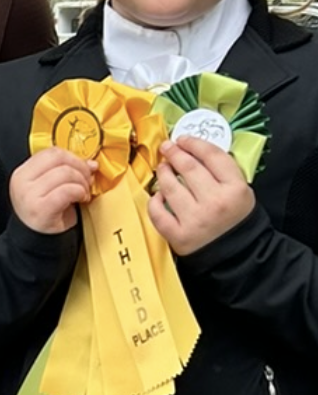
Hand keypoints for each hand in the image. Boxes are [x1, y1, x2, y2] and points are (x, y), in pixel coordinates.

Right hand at [9, 148, 95, 234]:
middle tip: (87, 179)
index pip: (51, 152)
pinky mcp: (40, 209)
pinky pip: (67, 190)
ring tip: (83, 193)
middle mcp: (22, 182)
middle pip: (58, 158)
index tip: (83, 166)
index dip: (73, 156)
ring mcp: (29, 195)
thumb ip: (65, 171)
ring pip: (65, 173)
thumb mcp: (50, 188)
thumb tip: (90, 163)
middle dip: (79, 167)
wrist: (36, 243)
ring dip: (82, 182)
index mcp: (22, 173)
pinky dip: (79, 192)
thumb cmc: (45, 216)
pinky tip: (80, 199)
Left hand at [148, 136, 254, 253]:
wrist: (238, 255)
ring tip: (163, 168)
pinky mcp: (179, 236)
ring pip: (170, 187)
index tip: (184, 139)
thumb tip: (194, 150)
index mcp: (235, 189)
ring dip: (163, 173)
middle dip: (174, 153)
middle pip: (189, 168)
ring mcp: (195, 220)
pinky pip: (158, 212)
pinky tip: (158, 196)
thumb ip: (223, 170)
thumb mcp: (241, 191)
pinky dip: (154, 201)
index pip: (212, 156)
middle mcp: (215, 203)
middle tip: (167, 147)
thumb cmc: (236, 220)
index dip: (194, 143)